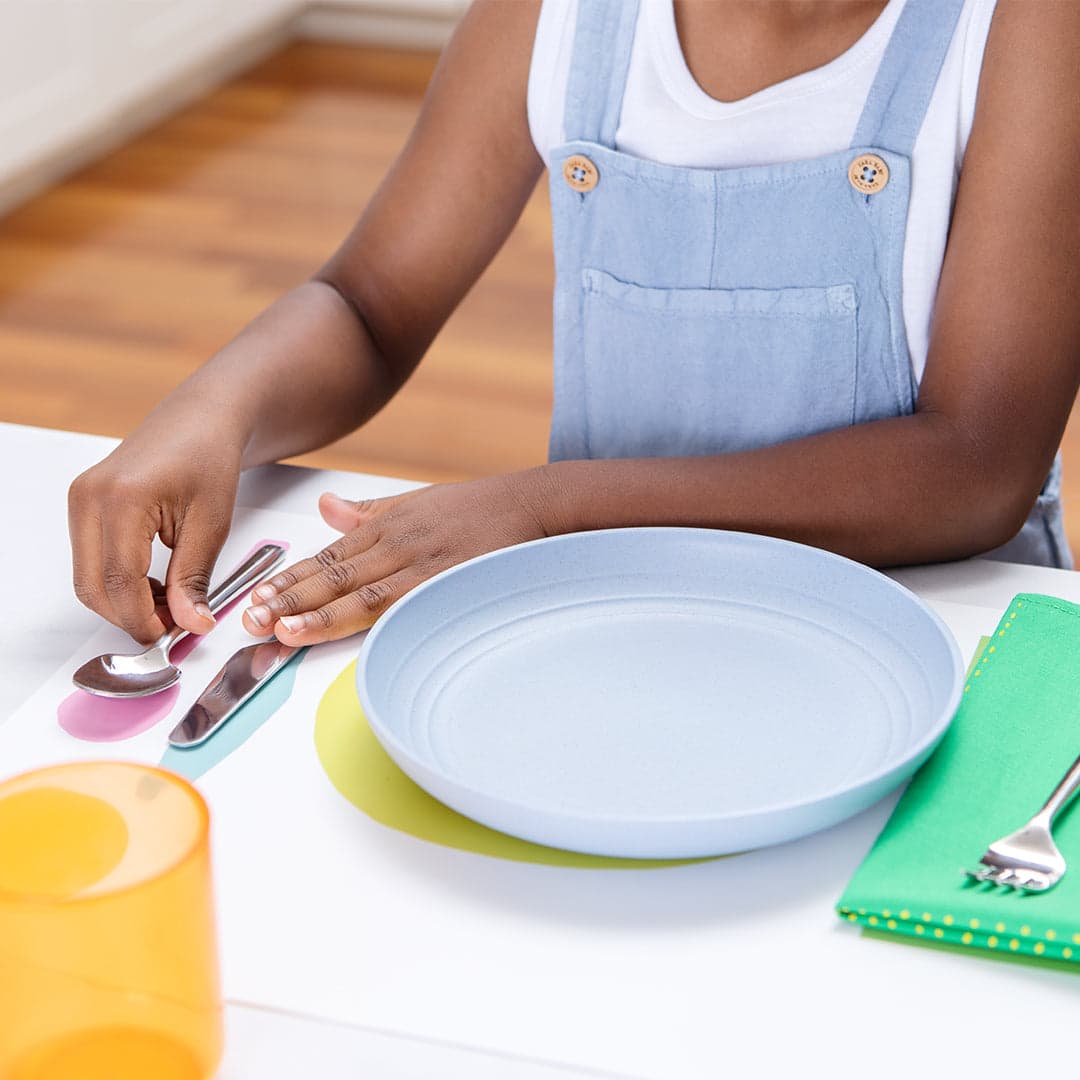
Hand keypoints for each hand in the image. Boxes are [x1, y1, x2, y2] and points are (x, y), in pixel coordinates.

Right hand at [68, 432, 240, 643]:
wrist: (201, 419)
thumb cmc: (210, 457)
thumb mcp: (212, 523)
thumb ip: (195, 577)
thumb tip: (191, 624)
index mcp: (123, 498)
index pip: (120, 581)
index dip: (144, 618)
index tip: (172, 636)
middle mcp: (90, 497)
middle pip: (93, 585)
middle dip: (130, 616)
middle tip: (173, 626)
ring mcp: (81, 499)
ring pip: (88, 577)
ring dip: (123, 601)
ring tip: (171, 604)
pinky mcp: (84, 504)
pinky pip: (92, 559)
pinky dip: (118, 581)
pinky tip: (155, 584)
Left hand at [241, 471, 552, 643]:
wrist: (530, 504)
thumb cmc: (477, 509)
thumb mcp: (416, 501)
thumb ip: (367, 512)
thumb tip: (326, 508)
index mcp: (385, 527)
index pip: (326, 558)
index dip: (288, 580)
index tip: (257, 598)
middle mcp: (396, 545)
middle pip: (334, 577)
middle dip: (289, 601)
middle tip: (252, 621)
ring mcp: (422, 566)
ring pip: (362, 595)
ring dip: (320, 614)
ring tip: (283, 631)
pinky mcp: (448, 584)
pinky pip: (406, 605)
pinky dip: (374, 621)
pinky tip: (350, 633)